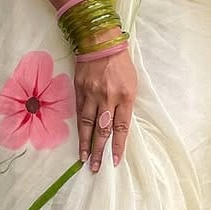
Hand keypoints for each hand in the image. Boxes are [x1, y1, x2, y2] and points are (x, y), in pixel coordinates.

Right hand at [75, 48, 136, 171]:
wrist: (99, 42)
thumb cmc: (120, 63)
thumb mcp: (131, 83)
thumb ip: (125, 103)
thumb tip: (119, 124)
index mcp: (125, 96)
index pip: (121, 127)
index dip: (118, 146)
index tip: (115, 161)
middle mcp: (107, 97)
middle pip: (103, 130)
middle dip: (100, 151)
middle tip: (96, 167)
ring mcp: (91, 94)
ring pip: (87, 124)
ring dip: (86, 144)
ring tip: (84, 159)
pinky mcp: (79, 90)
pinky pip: (79, 113)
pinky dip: (79, 128)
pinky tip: (79, 138)